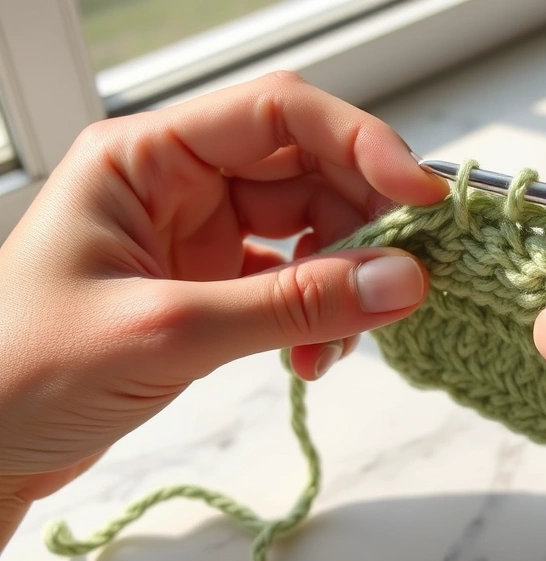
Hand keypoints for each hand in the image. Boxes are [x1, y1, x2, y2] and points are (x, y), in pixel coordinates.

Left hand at [0, 72, 447, 543]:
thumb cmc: (20, 373)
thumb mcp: (166, 331)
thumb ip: (292, 304)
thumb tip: (402, 280)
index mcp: (146, 157)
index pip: (278, 114)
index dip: (360, 142)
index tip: (417, 195)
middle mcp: (179, 184)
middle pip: (308, 171)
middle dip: (360, 226)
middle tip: (400, 279)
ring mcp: (199, 235)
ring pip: (311, 229)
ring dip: (343, 284)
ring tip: (333, 346)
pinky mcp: (213, 285)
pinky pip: (295, 281)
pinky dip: (319, 316)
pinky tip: (310, 358)